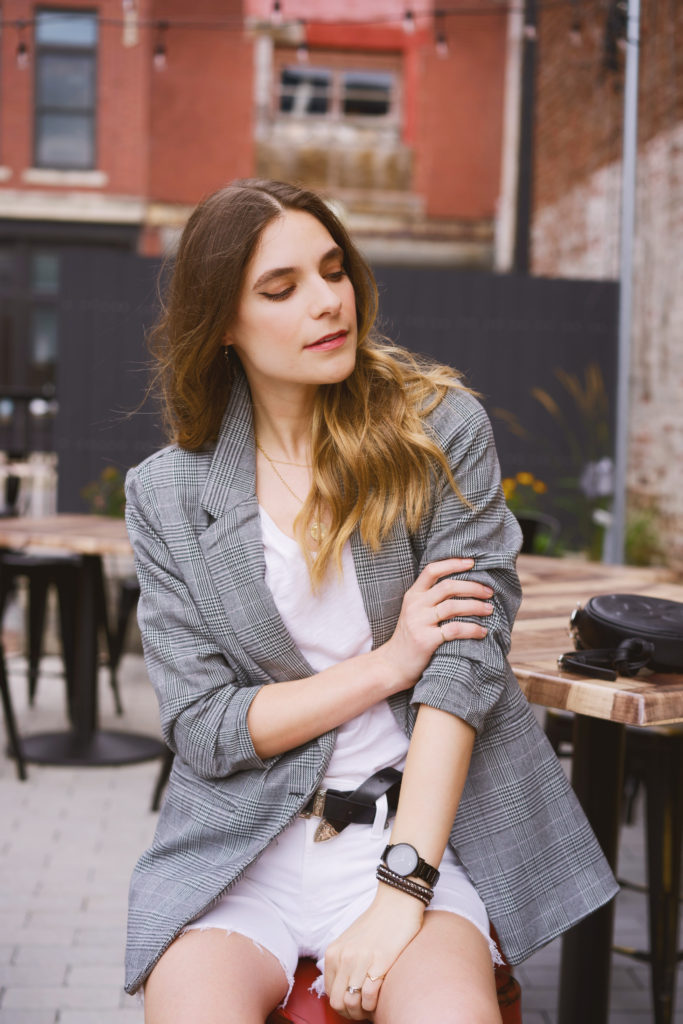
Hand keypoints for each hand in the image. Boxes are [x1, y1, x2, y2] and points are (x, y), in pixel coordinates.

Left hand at [324, 884, 424, 1019]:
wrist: (397, 903)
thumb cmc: (377, 923)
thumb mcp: (350, 941)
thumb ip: (342, 962)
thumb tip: (343, 989)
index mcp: (333, 953)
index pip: (330, 994)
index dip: (343, 1005)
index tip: (357, 1005)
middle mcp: (342, 957)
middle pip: (338, 1003)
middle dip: (352, 1013)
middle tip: (365, 1009)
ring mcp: (360, 960)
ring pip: (351, 1004)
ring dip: (363, 1011)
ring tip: (373, 1004)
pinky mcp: (379, 962)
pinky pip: (369, 997)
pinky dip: (375, 1004)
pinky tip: (382, 996)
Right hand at [376, 558, 492, 692]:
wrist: (392, 665)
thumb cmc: (410, 638)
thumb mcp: (414, 613)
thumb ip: (430, 599)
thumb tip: (464, 587)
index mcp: (412, 595)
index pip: (432, 570)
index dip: (453, 563)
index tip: (473, 563)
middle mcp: (415, 605)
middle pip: (448, 586)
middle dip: (473, 587)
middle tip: (489, 592)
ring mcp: (419, 622)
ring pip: (453, 606)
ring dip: (476, 606)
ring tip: (490, 610)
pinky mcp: (426, 640)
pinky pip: (455, 629)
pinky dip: (472, 629)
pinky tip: (482, 632)